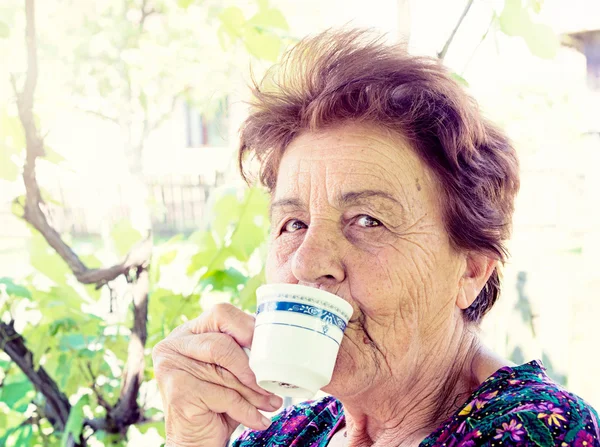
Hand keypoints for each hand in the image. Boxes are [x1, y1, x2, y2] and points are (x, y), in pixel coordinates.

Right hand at [152, 303, 282, 446]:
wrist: (195, 440)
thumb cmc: (217, 403)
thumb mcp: (230, 372)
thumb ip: (243, 353)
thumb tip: (275, 347)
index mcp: (188, 332)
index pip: (220, 314)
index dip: (247, 327)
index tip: (267, 347)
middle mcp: (173, 345)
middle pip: (222, 344)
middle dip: (251, 367)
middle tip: (271, 383)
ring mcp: (171, 368)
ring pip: (225, 373)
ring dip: (253, 392)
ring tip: (271, 402)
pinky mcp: (177, 392)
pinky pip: (223, 396)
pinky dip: (246, 410)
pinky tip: (258, 419)